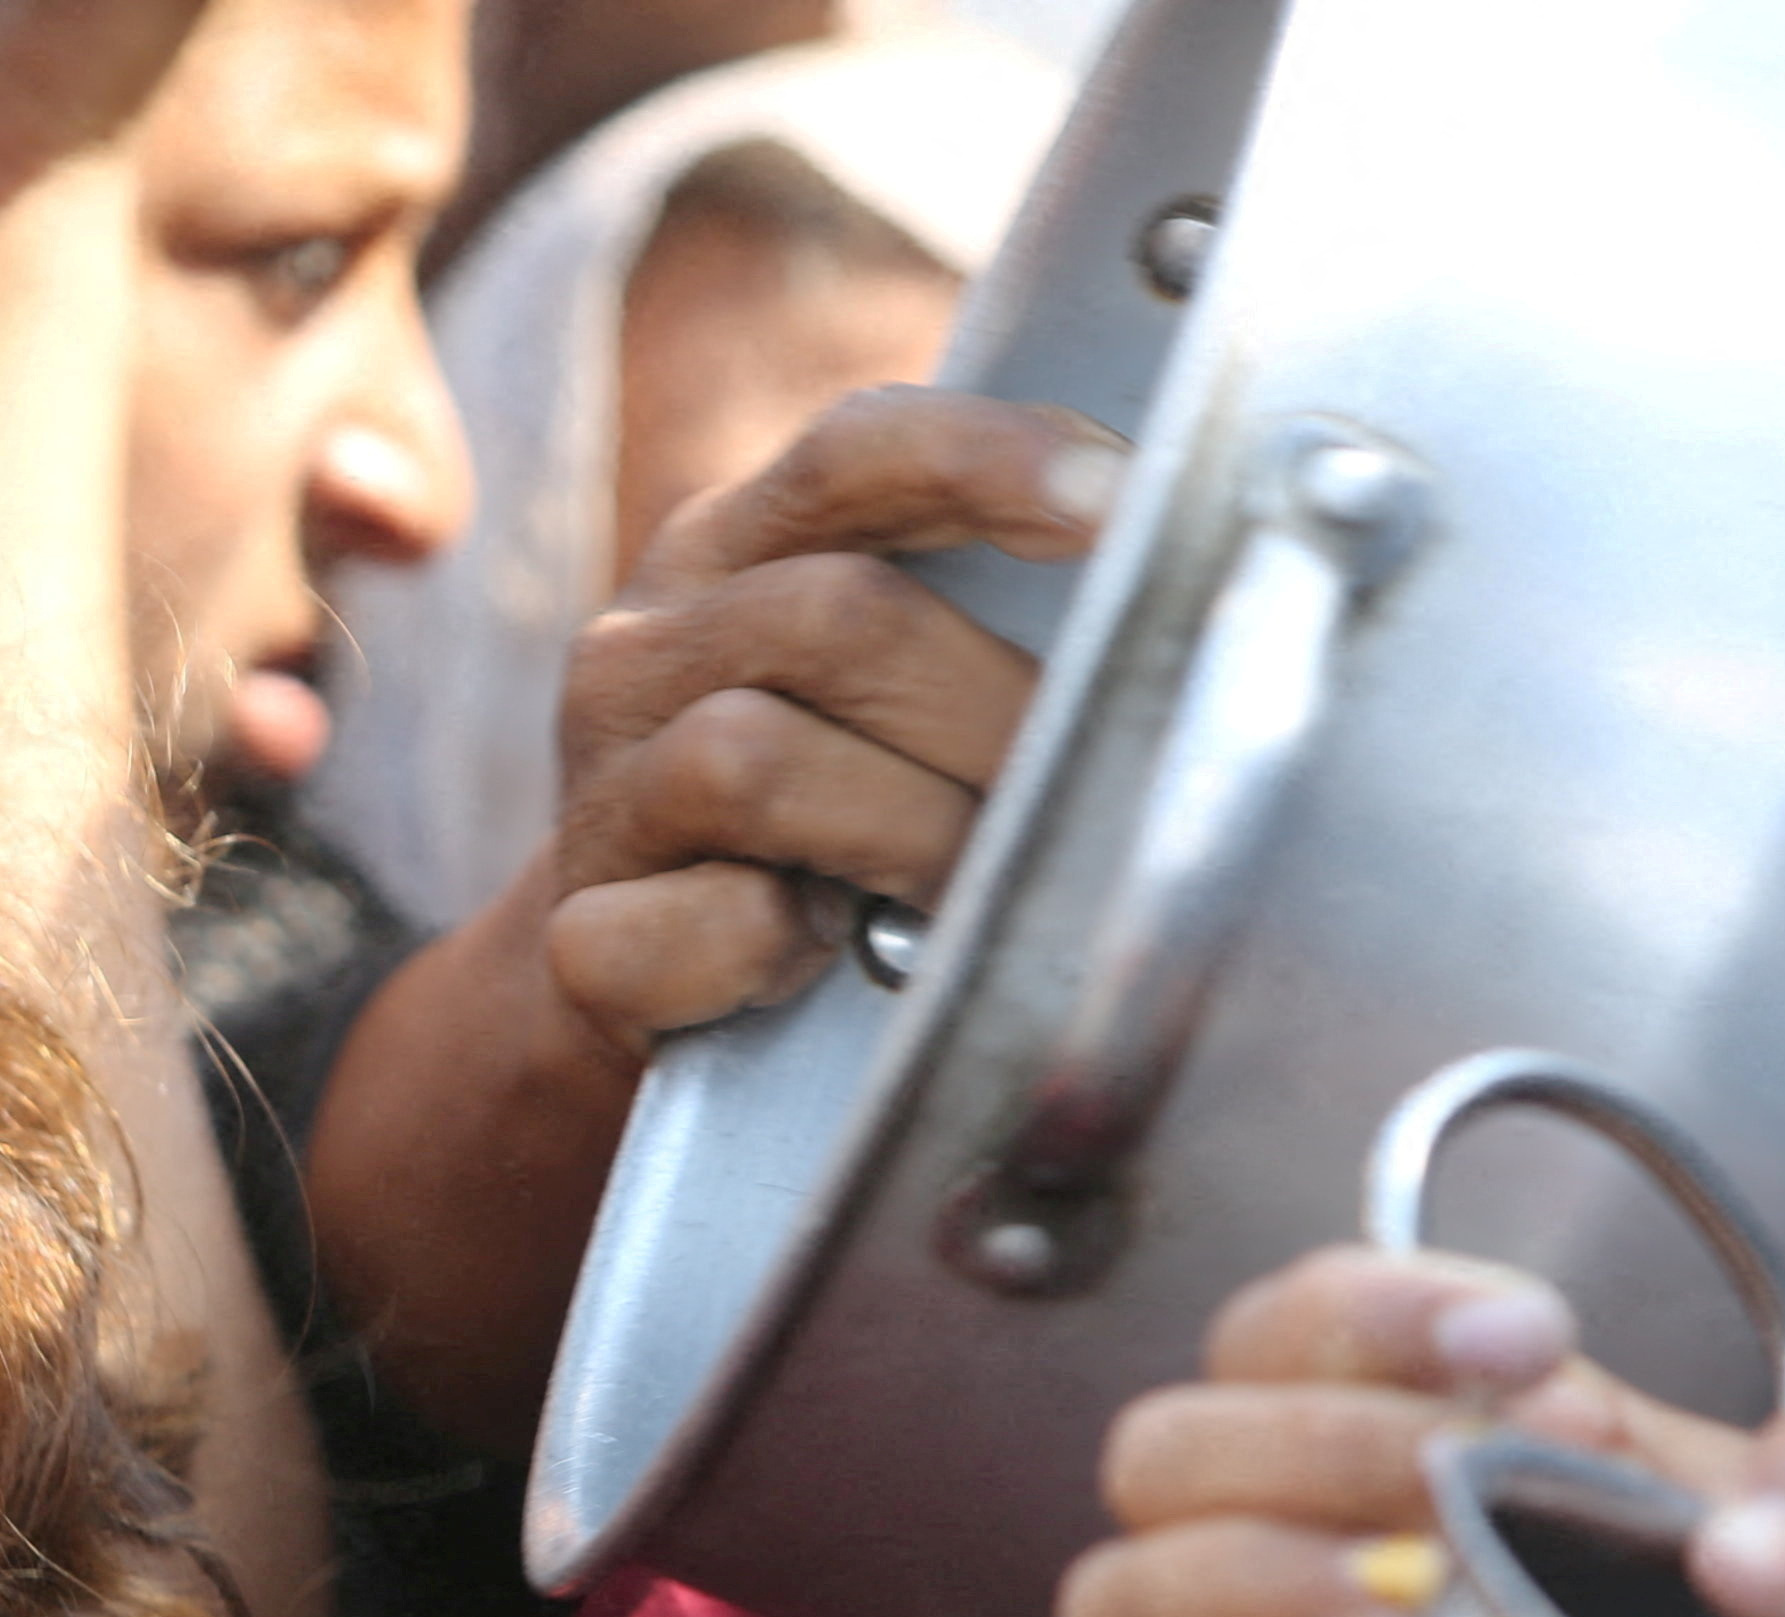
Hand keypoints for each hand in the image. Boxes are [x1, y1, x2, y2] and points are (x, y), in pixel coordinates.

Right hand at [309, 385, 1116, 1452]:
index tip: (1122, 501)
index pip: (855, 453)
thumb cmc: (808, 827)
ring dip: (905, 833)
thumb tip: (1203, 573)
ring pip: (750, 759)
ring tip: (961, 889)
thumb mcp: (872, 688)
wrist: (619, 994)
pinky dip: (785, 948)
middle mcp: (644, 651)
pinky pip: (703, 921)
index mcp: (729, 554)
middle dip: (987, 713)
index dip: (992, 459)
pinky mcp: (581, 937)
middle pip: (828, 619)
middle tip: (1074, 795)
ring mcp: (599, 793)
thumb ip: (974, 605)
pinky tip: (818, 960)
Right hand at [1057, 1247, 1784, 1616]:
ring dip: (1244, 1585)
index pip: (1287, 1326)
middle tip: (1466, 1488)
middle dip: (1313, 1442)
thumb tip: (1753, 1566)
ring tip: (1410, 1613)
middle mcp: (1336, 1561)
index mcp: (1441, 1442)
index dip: (1367, 1311)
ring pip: (1124, 1606)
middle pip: (1166, 1449)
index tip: (1534, 1347)